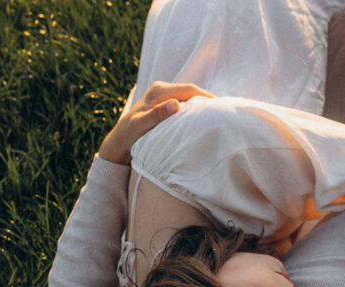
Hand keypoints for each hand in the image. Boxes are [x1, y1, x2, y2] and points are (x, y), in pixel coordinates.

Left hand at [97, 81, 212, 163]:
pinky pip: (185, 103)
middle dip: (207, 100)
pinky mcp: (165, 102)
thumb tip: (176, 104)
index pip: (190, 90)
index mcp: (159, 91)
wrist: (120, 139)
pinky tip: (203, 119)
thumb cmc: (130, 135)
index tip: (221, 108)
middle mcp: (161, 89)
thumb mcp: (141, 126)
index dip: (207, 97)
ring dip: (202, 105)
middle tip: (224, 112)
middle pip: (191, 92)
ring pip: (189, 97)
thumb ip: (157, 115)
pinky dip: (195, 109)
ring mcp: (164, 95)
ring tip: (216, 116)